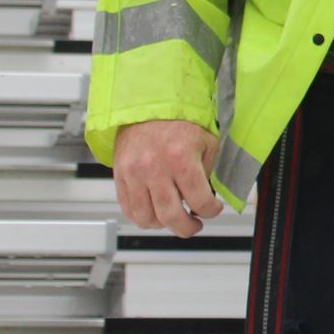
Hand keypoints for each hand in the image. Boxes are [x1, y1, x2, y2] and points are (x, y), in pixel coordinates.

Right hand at [113, 119, 223, 238]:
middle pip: (171, 217)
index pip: (200, 201)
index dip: (212, 211)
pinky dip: (142, 218)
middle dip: (187, 228)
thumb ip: (208, 171)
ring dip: (163, 225)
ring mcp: (134, 174)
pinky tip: (154, 214)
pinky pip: (128, 208)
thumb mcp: (206, 141)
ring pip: (146, 218)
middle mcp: (155, 169)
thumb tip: (206, 198)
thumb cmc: (177, 121)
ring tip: (173, 219)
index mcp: (181, 159)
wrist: (145, 106)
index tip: (213, 209)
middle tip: (194, 225)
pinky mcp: (120, 176)